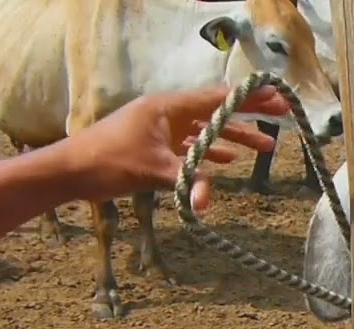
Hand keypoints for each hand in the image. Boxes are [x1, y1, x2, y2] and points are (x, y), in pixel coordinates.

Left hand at [61, 86, 289, 210]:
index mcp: (169, 107)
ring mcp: (161, 129)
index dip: (250, 100)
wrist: (71, 170)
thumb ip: (186, 184)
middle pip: (217, 111)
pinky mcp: (155, 146)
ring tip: (265, 147)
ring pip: (207, 131)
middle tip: (282, 115)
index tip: (277, 99)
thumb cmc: (107, 162)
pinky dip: (211, 152)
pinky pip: (191, 146)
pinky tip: (227, 163)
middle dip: (250, 116)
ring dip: (235, 139)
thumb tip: (208, 204)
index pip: (219, 99)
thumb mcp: (152, 172)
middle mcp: (169, 113)